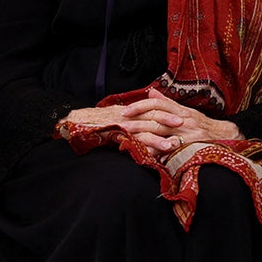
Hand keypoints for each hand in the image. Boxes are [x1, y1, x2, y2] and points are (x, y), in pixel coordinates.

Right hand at [59, 102, 181, 156]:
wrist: (74, 123)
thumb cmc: (96, 121)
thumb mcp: (117, 114)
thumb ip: (133, 115)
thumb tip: (147, 117)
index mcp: (131, 109)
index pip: (153, 107)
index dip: (168, 110)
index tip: (182, 114)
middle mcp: (128, 115)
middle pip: (153, 115)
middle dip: (170, 120)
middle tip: (187, 124)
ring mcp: (122, 125)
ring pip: (145, 129)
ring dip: (160, 137)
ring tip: (174, 145)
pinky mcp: (116, 135)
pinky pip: (133, 140)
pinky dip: (144, 146)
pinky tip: (154, 154)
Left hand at [116, 88, 242, 152]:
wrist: (225, 136)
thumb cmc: (203, 125)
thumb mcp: (186, 111)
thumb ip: (168, 103)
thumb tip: (151, 93)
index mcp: (181, 110)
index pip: (157, 104)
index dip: (140, 106)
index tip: (126, 111)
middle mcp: (184, 119)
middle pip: (157, 118)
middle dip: (137, 122)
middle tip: (121, 124)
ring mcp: (187, 133)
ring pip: (162, 133)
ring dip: (144, 136)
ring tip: (129, 139)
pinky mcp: (190, 146)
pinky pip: (172, 149)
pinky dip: (160, 152)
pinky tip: (149, 154)